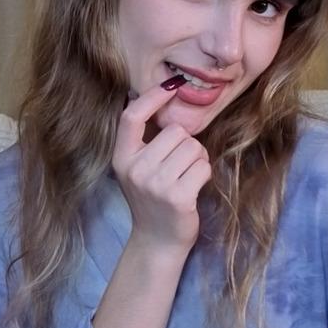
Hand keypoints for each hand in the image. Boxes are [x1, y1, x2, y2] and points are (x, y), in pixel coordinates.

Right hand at [112, 79, 211, 252]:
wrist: (157, 241)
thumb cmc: (153, 199)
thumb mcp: (138, 168)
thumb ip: (145, 140)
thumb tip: (163, 95)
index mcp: (122, 158)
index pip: (131, 117)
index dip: (152, 97)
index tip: (171, 85)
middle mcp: (135, 169)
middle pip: (175, 131)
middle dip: (187, 144)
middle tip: (180, 166)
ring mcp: (155, 184)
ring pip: (193, 147)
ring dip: (198, 159)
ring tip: (187, 177)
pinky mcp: (177, 197)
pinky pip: (203, 166)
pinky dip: (205, 174)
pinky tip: (194, 188)